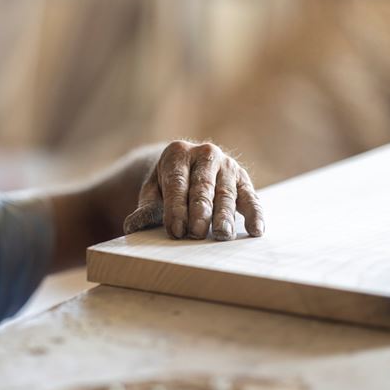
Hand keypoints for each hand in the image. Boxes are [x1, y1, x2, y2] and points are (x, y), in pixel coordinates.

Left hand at [123, 141, 264, 240]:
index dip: (175, 207)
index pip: (177, 182)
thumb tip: (133, 227)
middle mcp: (205, 154)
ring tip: (223, 235)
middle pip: (203, 187)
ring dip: (226, 215)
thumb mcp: (152, 190)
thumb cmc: (167, 185)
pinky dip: (255, 215)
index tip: (175, 230)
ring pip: (227, 193)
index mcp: (178, 153)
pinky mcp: (244, 180)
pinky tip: (255, 231)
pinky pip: (251, 198)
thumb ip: (146, 207)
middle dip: (200, 211)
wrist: (188, 167)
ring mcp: (227, 166)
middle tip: (197, 234)